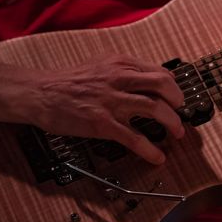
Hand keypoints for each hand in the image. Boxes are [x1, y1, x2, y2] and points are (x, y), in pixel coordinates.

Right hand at [29, 55, 184, 164]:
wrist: (40, 93)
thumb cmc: (69, 82)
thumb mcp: (101, 65)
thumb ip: (125, 71)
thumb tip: (149, 82)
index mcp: (121, 64)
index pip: (160, 73)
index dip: (174, 87)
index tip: (177, 98)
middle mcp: (120, 80)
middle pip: (164, 86)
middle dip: (179, 102)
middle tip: (181, 114)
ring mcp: (112, 102)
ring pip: (155, 109)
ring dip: (172, 123)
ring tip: (177, 134)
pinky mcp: (103, 124)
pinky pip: (134, 138)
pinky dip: (150, 149)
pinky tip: (157, 157)